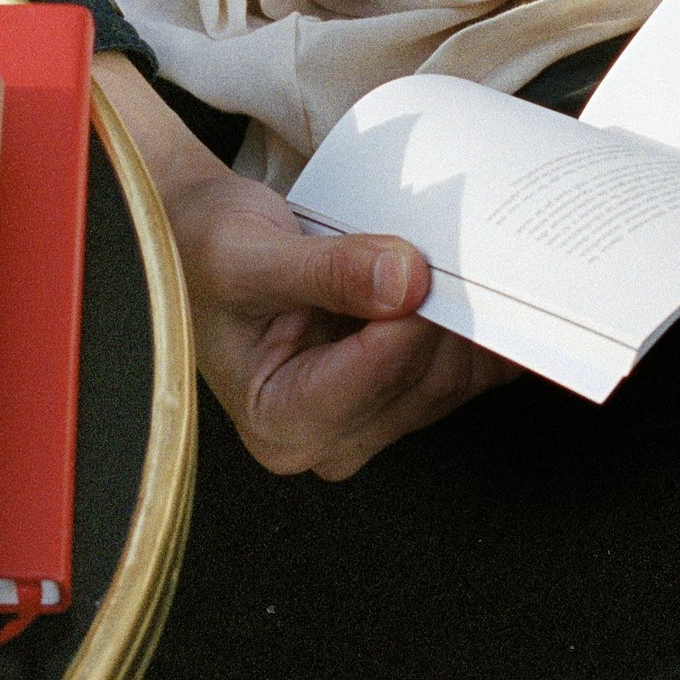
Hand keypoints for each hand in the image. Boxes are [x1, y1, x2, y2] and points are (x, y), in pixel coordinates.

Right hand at [94, 57, 511, 478]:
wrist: (201, 240)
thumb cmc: (202, 253)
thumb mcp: (246, 252)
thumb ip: (327, 271)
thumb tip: (408, 281)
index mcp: (280, 422)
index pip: (376, 373)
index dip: (410, 313)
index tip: (422, 255)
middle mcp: (326, 439)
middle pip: (424, 381)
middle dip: (442, 311)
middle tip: (443, 241)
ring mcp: (368, 421)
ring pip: (453, 376)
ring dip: (463, 315)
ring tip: (444, 252)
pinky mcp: (398, 396)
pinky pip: (467, 372)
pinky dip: (478, 328)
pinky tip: (471, 284)